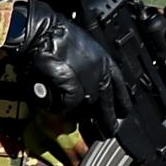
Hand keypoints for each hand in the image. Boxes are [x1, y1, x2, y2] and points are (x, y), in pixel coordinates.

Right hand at [3, 0, 118, 110]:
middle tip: (108, 133)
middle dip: (107, 121)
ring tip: (75, 120)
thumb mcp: (85, 50)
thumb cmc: (58, 38)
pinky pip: (67, 107)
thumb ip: (91, 70)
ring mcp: (88, 83)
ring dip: (80, 116)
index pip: (120, 89)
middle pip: (108, 106)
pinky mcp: (73, 90)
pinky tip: (52, 103)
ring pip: (87, 109)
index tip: (123, 113)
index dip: (122, 103)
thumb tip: (91, 93)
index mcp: (106, 63)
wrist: (42, 32)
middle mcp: (101, 74)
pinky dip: (59, 108)